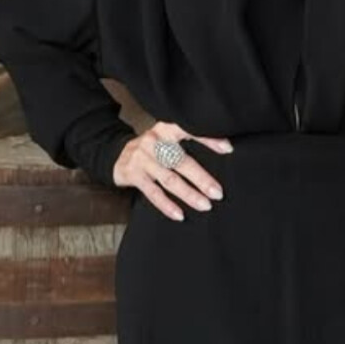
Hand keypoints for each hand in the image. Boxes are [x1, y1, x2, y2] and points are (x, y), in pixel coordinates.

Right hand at [112, 121, 233, 218]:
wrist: (117, 155)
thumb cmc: (152, 149)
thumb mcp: (166, 138)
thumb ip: (187, 141)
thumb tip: (224, 149)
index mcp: (165, 129)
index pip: (188, 130)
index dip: (208, 139)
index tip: (227, 149)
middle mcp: (153, 141)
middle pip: (181, 161)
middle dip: (201, 178)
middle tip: (218, 193)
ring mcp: (142, 159)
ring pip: (169, 179)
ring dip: (188, 194)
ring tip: (205, 205)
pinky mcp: (133, 175)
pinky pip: (153, 193)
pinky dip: (167, 205)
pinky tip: (179, 214)